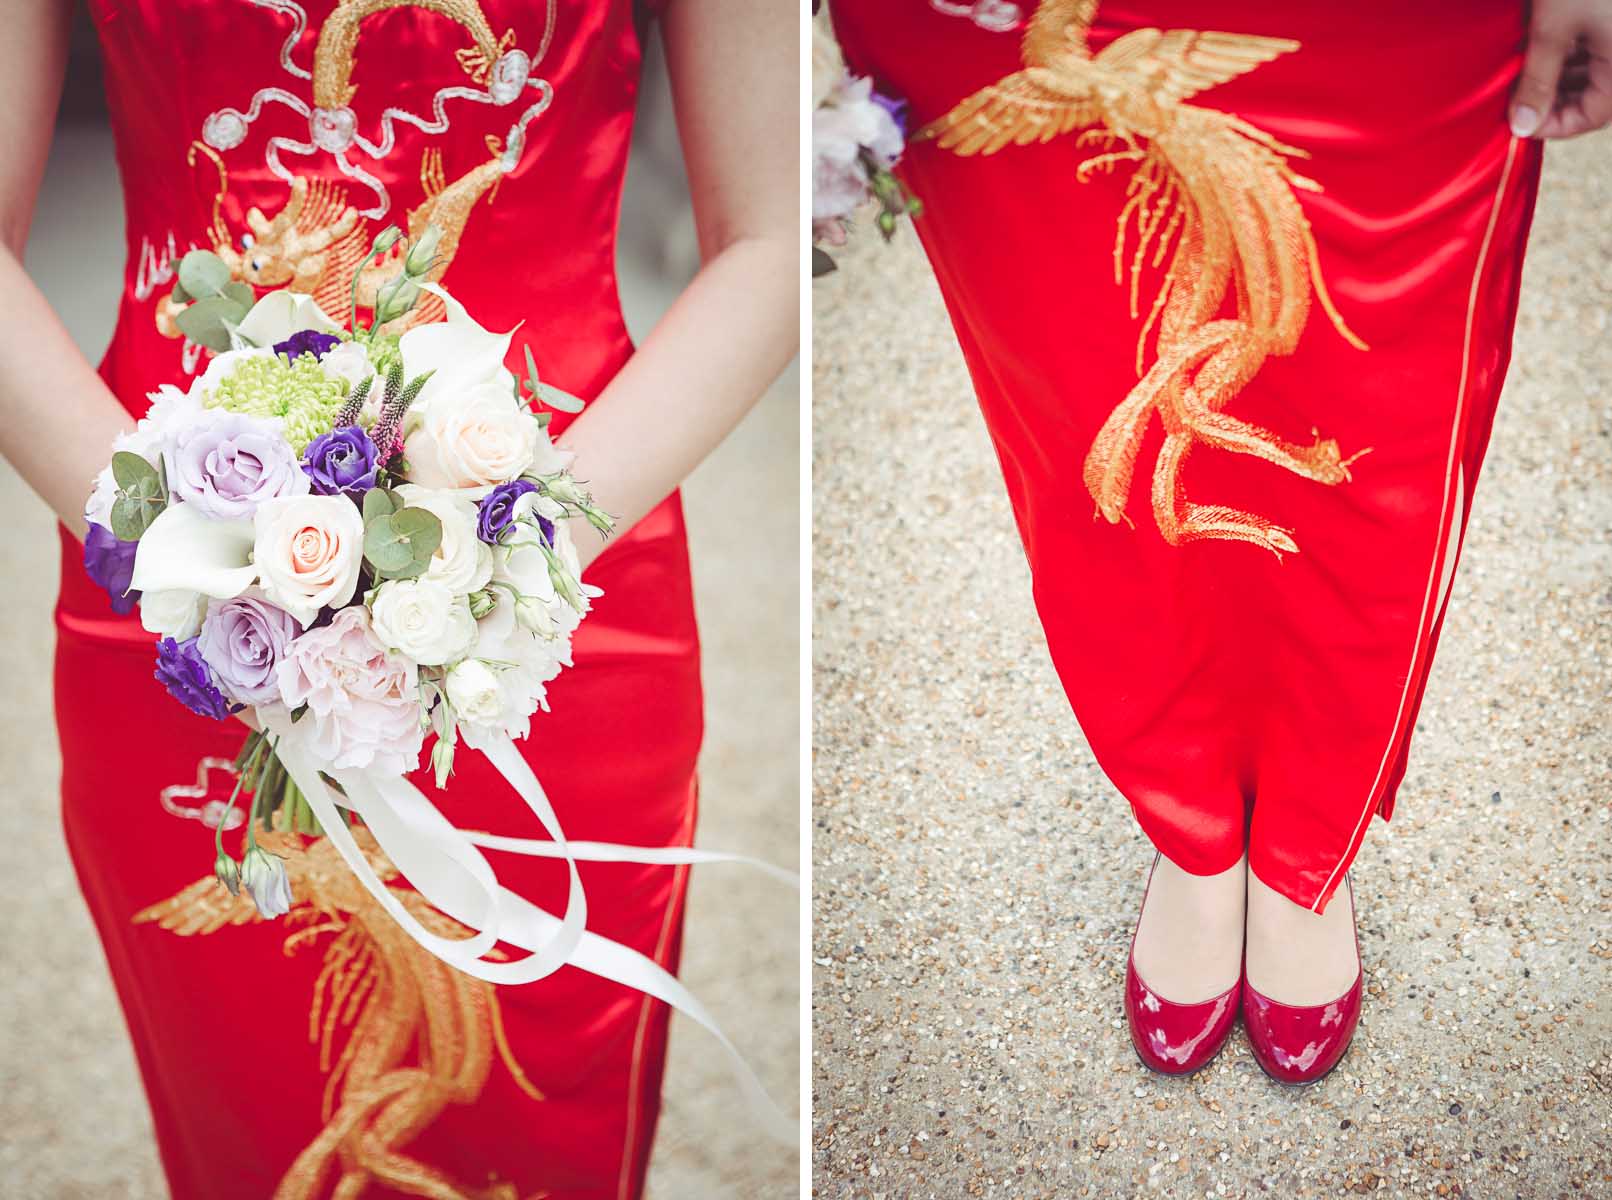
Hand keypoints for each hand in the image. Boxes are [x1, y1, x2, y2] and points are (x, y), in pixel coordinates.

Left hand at [1511, 0, 1611, 138]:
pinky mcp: (1605, 18)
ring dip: (1553, 77)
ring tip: (1520, 72)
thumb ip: (1538, 80)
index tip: (1517, 124)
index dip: (1552, 127)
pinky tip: (1534, 47)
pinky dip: (1561, 53)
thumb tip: (1522, 126)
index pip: (1592, 116)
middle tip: (1513, 98)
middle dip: (1549, 100)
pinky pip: (1588, 47)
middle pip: (1590, 95)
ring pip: (1587, 72)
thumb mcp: (1553, 29)